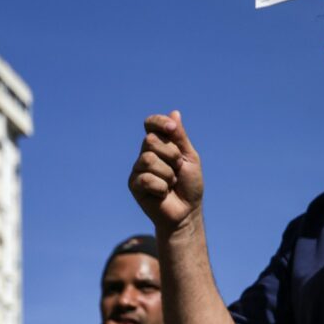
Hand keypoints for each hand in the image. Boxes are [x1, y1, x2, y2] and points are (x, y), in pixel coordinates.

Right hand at [130, 110, 203, 232]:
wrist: (187, 211)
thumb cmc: (190, 184)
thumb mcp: (189, 157)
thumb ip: (180, 137)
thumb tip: (174, 113)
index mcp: (160, 145)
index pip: (151, 124)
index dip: (159, 123)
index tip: (172, 129)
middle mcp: (146, 154)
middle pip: (151, 141)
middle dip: (171, 155)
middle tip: (178, 169)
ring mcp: (138, 169)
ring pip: (148, 160)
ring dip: (168, 173)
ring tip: (171, 182)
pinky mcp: (134, 185)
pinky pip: (146, 179)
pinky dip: (161, 187)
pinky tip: (163, 193)